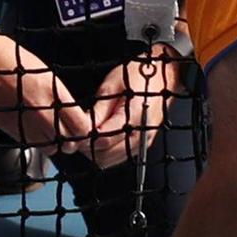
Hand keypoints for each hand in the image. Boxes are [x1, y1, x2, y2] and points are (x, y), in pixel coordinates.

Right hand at [0, 40, 95, 150]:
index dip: (83, 130)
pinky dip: (33, 140)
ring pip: (48, 148)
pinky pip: (28, 143)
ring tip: (47, 131)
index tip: (80, 125)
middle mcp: (40, 110)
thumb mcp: (45, 73)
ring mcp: (23, 121)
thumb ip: (58, 97)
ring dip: (51, 143)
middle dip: (69, 140)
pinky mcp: (7, 127)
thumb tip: (69, 114)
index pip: (80, 126)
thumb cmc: (11, 59)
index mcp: (53, 92)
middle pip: (67, 142)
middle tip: (66, 132)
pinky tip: (30, 128)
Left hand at [73, 49, 183, 176]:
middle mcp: (141, 136)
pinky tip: (100, 137)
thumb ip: (99, 110)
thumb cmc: (139, 74)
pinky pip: (119, 156)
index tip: (74, 131)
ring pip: (110, 161)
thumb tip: (83, 127)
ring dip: (95, 152)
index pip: (103, 140)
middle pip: (105, 157)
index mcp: (134, 118)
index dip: (85, 138)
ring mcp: (142, 143)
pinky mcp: (142, 145)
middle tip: (77, 133)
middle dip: (87, 147)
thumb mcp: (112, 85)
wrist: (163, 75)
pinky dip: (106, 152)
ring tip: (88, 134)